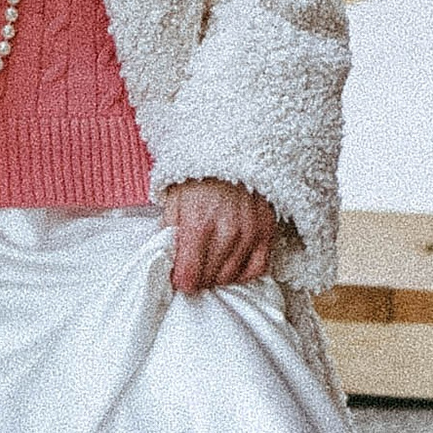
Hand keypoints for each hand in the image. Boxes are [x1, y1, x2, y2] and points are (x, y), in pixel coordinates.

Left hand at [165, 179, 276, 294]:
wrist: (232, 152)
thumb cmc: (200, 176)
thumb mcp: (174, 200)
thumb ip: (168, 232)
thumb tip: (166, 259)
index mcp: (198, 225)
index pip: (189, 276)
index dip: (181, 281)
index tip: (179, 276)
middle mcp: (227, 233)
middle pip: (209, 279)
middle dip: (197, 278)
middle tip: (193, 267)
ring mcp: (249, 234)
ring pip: (231, 277)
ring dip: (218, 276)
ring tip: (211, 263)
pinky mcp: (266, 232)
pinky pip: (256, 269)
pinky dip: (243, 272)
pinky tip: (232, 264)